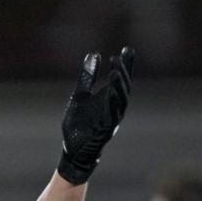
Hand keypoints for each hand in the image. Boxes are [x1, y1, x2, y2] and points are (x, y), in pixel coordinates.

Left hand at [57, 47, 134, 185]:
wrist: (73, 151)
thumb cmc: (78, 124)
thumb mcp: (80, 96)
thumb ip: (87, 77)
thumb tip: (93, 54)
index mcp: (110, 99)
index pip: (121, 79)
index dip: (126, 65)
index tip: (128, 49)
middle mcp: (115, 108)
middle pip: (124, 88)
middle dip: (123, 73)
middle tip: (120, 57)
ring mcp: (112, 120)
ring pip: (120, 102)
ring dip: (119, 87)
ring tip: (116, 72)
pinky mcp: (105, 131)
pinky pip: (111, 117)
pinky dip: (112, 105)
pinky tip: (111, 94)